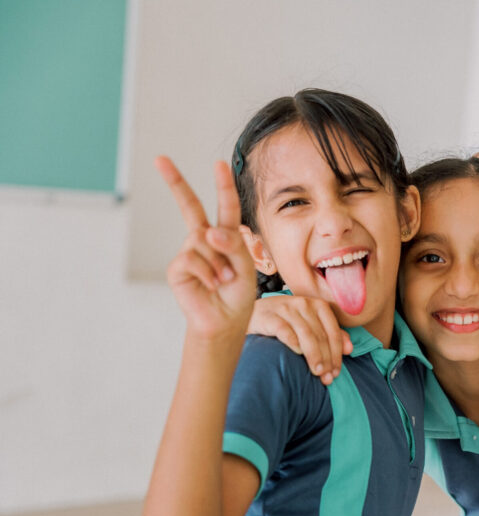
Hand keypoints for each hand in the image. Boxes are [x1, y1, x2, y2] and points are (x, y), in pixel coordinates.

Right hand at [158, 157, 255, 339]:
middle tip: (160, 159)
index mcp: (225, 236)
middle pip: (189, 206)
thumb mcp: (245, 266)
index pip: (224, 206)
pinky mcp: (177, 268)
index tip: (219, 164)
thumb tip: (208, 231)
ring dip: (219, 263)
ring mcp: (189, 252)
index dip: (222, 185)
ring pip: (202, 241)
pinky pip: (192, 259)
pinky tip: (212, 286)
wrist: (225, 321)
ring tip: (224, 280)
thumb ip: (232, 245)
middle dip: (175, 181)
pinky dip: (208, 273)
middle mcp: (204, 240)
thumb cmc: (237, 294)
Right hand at [249, 295, 352, 383]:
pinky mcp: (269, 316)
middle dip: (326, 359)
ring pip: (306, 334)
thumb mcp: (310, 324)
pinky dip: (293, 342)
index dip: (336, 354)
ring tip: (316, 372)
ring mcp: (286, 308)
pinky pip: (284, 330)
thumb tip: (349, 349)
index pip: (333, 332)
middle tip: (327, 378)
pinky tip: (297, 353)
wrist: (253, 313)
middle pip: (320, 335)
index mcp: (318, 305)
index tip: (336, 373)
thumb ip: (329, 334)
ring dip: (314, 355)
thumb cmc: (286, 322)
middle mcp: (303, 304)